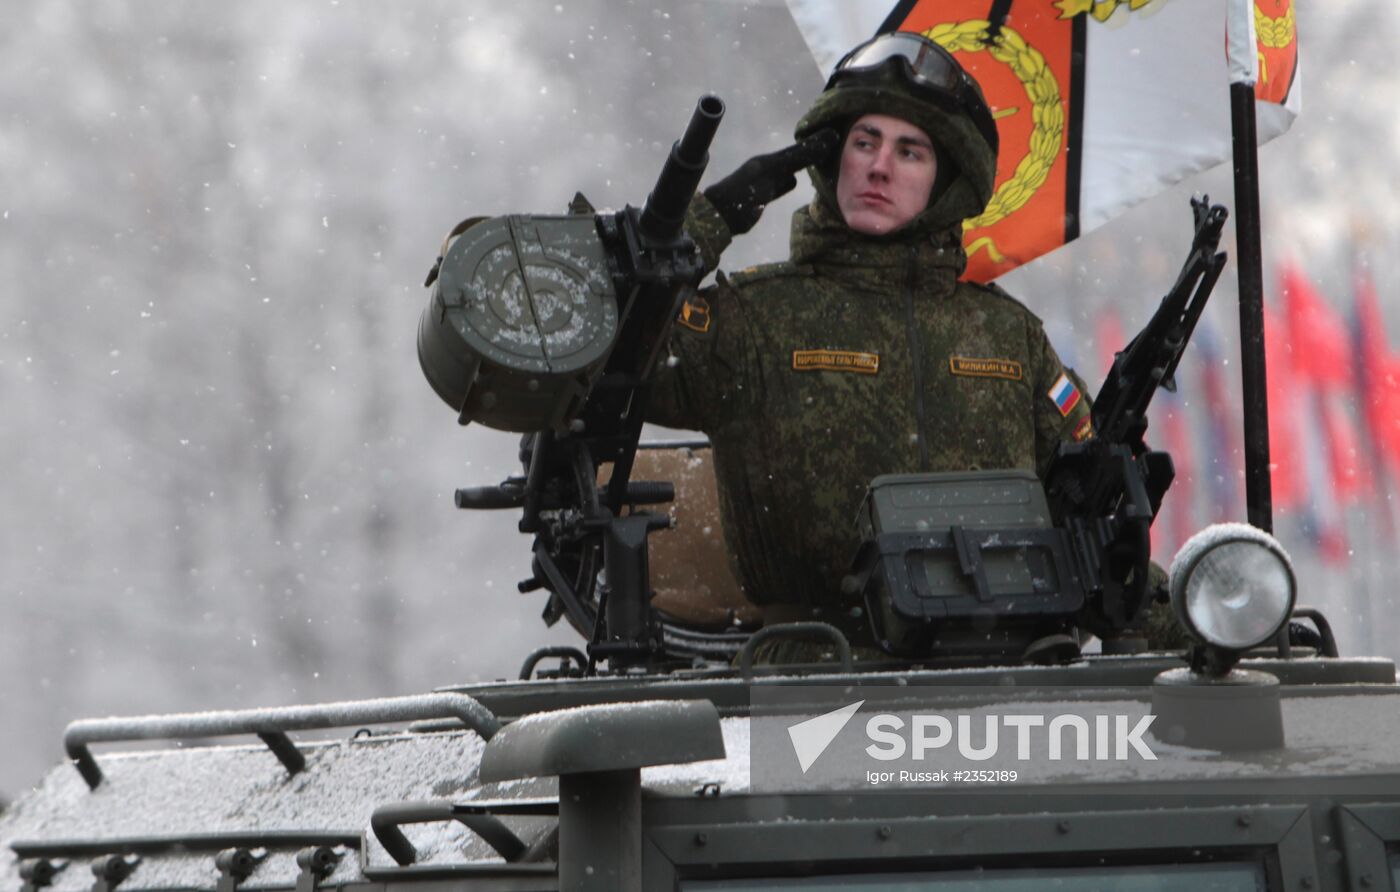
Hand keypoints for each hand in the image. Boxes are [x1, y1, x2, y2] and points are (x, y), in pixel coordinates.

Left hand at [702, 128, 841, 234]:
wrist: (723, 215)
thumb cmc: (746, 190)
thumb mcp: (773, 170)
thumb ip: (797, 157)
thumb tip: (825, 139)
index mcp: (769, 159)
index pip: (798, 148)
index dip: (814, 142)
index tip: (834, 136)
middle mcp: (768, 167)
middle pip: (795, 157)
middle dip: (811, 152)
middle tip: (834, 146)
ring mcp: (766, 181)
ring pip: (790, 169)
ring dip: (803, 166)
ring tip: (824, 163)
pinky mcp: (765, 196)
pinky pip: (784, 184)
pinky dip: (793, 180)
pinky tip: (800, 181)